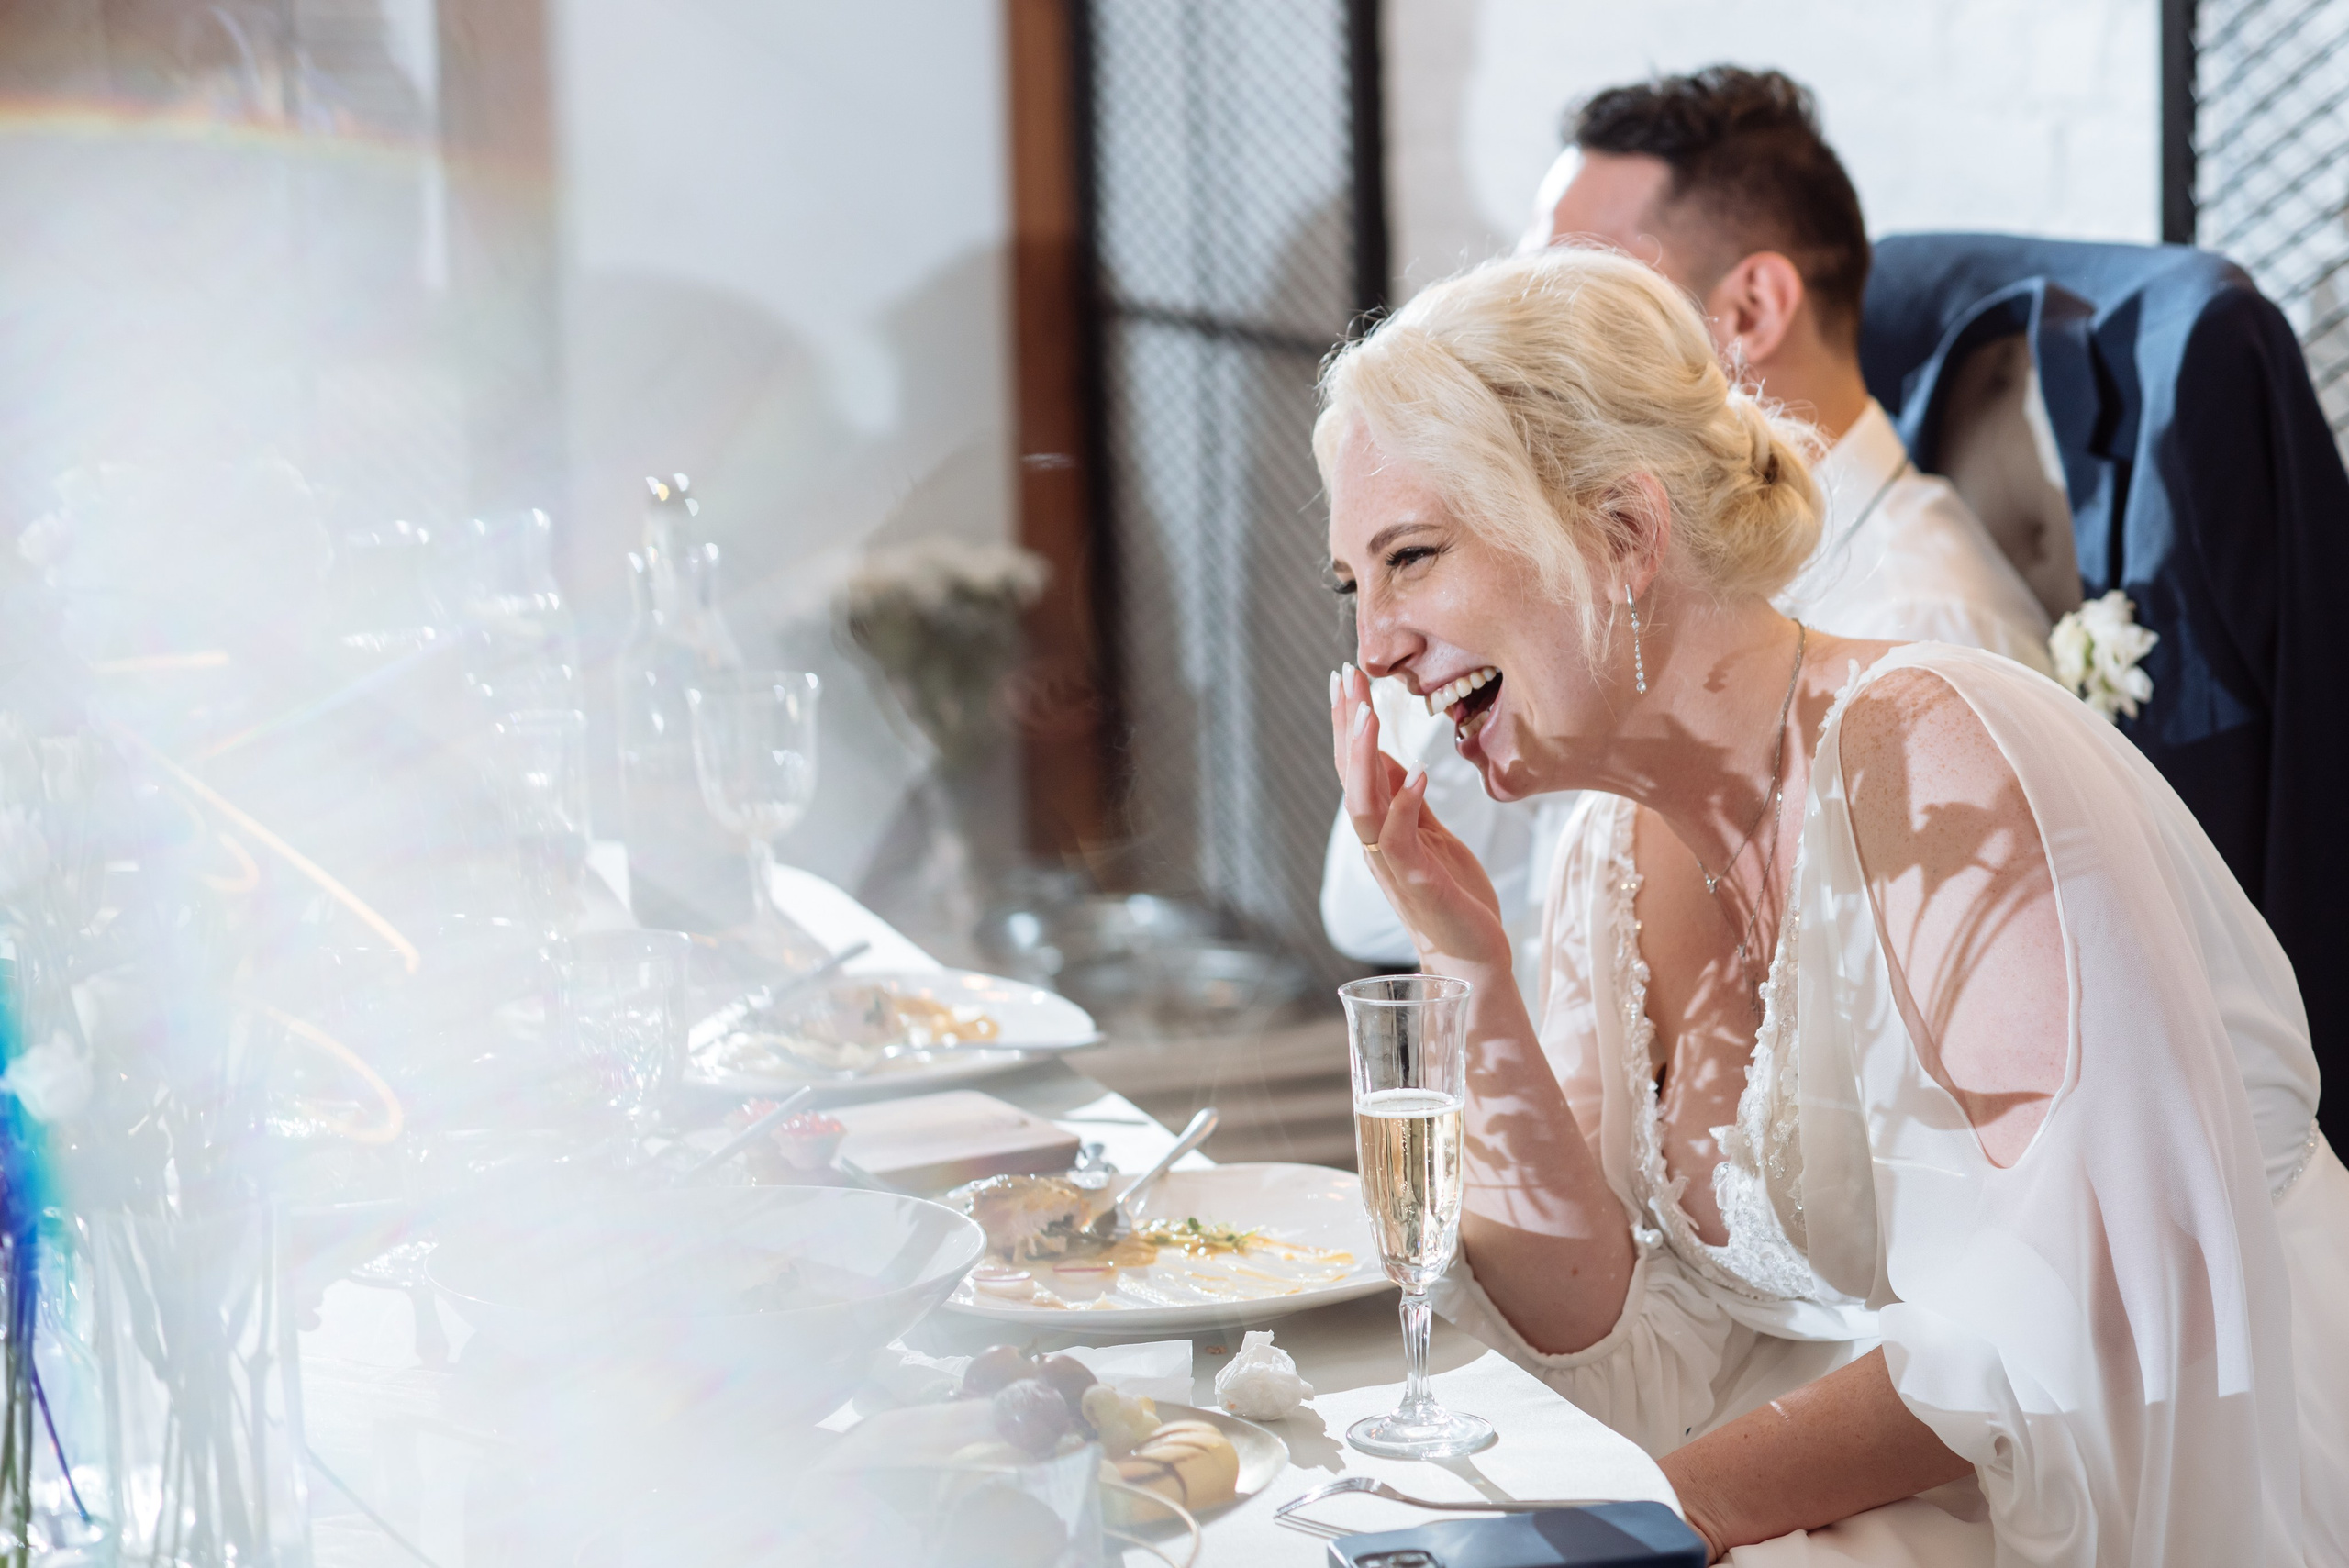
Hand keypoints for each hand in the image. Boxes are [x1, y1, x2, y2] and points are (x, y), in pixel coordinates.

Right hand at [1330, 665, 1511, 974]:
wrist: (1473, 957)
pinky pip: (1401, 839)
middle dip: (1346, 725)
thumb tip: (1389, 756)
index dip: (1347, 723)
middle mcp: (1377, 843)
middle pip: (1349, 777)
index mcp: (1380, 829)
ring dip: (1363, 757)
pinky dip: (1405, 804)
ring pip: (1363, 804)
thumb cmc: (1456, 897)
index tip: (1346, 677)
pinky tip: (1417, 772)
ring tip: (1368, 713)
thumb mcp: (1433, 835)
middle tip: (1344, 676)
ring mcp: (1394, 863)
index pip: (1356, 767)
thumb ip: (1408, 801)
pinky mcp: (1418, 883)